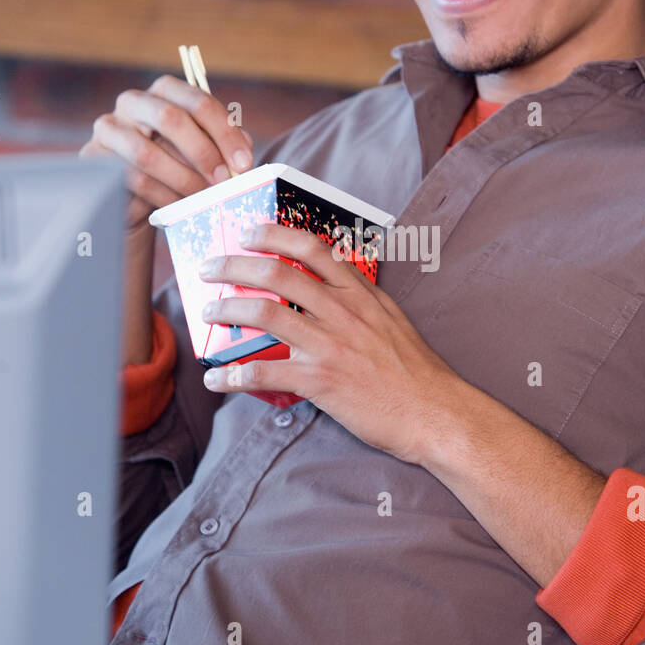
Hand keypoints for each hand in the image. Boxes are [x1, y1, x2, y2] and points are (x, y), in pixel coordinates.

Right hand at [78, 74, 253, 231]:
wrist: (138, 196)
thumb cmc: (178, 166)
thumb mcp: (206, 152)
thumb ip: (226, 146)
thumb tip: (243, 153)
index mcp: (166, 91)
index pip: (198, 101)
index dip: (224, 132)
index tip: (244, 163)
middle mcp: (134, 102)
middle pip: (170, 119)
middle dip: (203, 153)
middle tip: (224, 181)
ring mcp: (109, 128)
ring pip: (147, 153)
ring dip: (183, 179)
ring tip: (203, 198)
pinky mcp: (95, 159)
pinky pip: (132, 179)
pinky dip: (162, 196)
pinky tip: (179, 207)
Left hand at [198, 223, 458, 463]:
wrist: (435, 412)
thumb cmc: (416, 372)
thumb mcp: (392, 321)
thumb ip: (361, 301)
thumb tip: (333, 289)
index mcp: (359, 294)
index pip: (312, 249)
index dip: (274, 235)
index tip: (249, 232)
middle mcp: (342, 311)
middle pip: (277, 273)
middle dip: (234, 265)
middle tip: (211, 267)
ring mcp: (330, 345)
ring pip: (264, 313)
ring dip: (228, 309)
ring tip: (209, 311)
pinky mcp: (320, 381)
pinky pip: (264, 373)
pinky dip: (233, 376)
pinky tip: (217, 379)